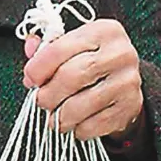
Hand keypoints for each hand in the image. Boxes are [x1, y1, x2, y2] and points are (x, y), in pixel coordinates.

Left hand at [22, 19, 144, 140]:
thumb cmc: (92, 61)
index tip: (30, 79)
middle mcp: (120, 53)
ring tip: (55, 118)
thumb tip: (30, 48)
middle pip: (71, 77)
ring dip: (60, 117)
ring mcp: (128, 80)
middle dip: (48, 94)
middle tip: (41, 101)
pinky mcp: (131, 106)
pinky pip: (94, 124)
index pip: (60, 48)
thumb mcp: (73, 46)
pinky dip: (79, 129)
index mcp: (103, 30)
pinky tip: (77, 124)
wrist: (125, 82)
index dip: (38, 67)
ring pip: (81, 105)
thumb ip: (47, 47)